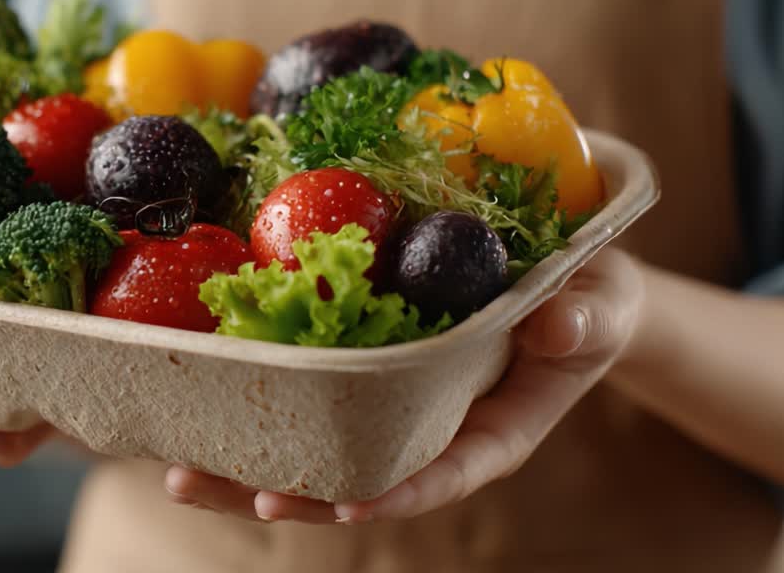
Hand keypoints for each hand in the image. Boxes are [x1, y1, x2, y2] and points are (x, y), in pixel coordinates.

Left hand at [164, 248, 644, 523]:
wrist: (567, 278)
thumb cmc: (594, 299)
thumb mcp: (606, 307)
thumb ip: (589, 322)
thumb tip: (558, 327)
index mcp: (492, 431)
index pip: (444, 475)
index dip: (394, 494)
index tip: (344, 505)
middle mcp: (432, 428)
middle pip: (357, 478)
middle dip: (288, 493)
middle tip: (216, 489)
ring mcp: (392, 403)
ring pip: (318, 447)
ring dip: (248, 464)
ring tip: (177, 470)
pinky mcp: (364, 367)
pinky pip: (311, 394)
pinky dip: (259, 401)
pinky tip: (199, 399)